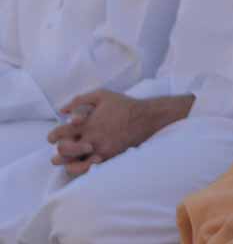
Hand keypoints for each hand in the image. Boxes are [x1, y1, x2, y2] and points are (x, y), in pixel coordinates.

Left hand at [49, 91, 186, 175]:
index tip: (53, 138)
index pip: (60, 133)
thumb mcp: (102, 95)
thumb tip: (62, 111)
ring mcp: (100, 149)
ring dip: (67, 163)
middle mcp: (91, 137)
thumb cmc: (124, 104)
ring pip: (74, 164)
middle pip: (64, 150)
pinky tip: (83, 165)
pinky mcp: (110, 157)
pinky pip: (90, 169)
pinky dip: (83, 169)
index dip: (53, 136)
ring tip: (68, 162)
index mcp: (87, 123)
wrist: (147, 117)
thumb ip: (79, 100)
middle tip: (60, 151)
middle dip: (59, 151)